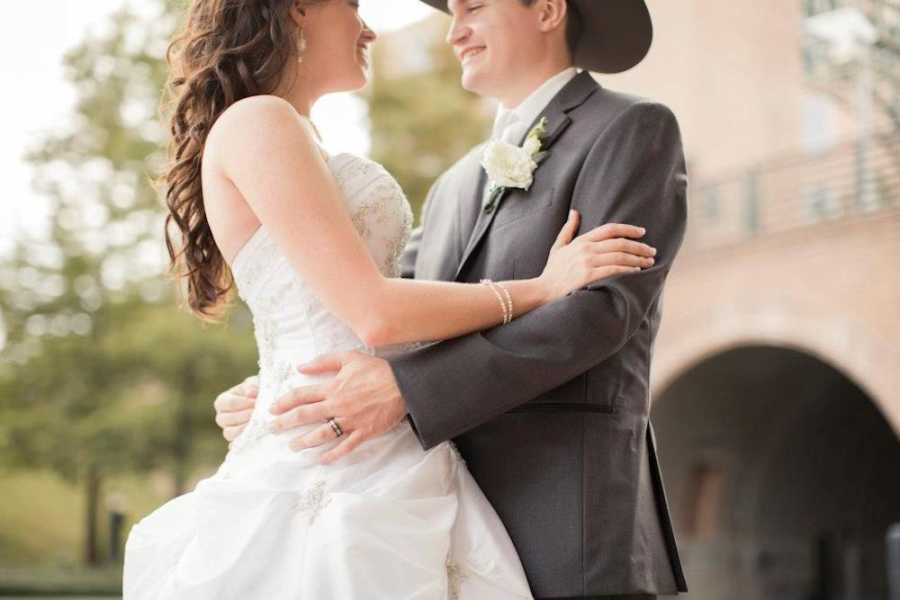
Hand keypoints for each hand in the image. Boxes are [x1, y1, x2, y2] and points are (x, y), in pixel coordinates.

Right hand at [213, 376, 257, 446]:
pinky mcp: (237, 442)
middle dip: (244, 416)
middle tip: (259, 413)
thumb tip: (250, 393)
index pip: (228, 403)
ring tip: (258, 423)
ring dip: (244, 429)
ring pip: (229, 434)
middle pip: (225, 420)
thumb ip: (251, 386)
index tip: (257, 401)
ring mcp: (228, 431)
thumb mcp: (255, 384)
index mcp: (222, 401)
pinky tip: (256, 436)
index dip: (243, 403)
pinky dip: (245, 442)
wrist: (268, 405)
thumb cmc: (258, 392)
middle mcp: (221, 417)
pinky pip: (236, 446)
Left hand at [268, 351, 406, 463]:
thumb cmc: (377, 370)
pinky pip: (344, 447)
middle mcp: (337, 405)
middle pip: (305, 416)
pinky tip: (321, 460)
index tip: (272, 408)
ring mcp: (350, 421)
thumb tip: (301, 366)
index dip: (284, 402)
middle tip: (272, 429)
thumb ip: (324, 361)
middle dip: (285, 423)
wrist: (404, 385)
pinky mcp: (363, 432)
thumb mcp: (349, 358)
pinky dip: (333, 455)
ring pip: (321, 434)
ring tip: (293, 446)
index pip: (301, 395)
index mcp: (333, 387)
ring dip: (304, 441)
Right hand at [540, 210, 656, 300]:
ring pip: (620, 256)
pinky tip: (637, 271)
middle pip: (620, 243)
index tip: (642, 232)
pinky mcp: (588, 276)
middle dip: (639, 246)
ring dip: (638, 259)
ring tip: (649, 262)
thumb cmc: (552, 271)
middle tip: (652, 251)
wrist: (542, 290)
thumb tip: (574, 212)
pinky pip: (614, 270)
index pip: (610, 229)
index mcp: (581, 241)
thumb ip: (568, 229)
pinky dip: (628, 269)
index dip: (628, 229)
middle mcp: (586, 249)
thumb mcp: (558, 247)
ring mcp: (587, 262)